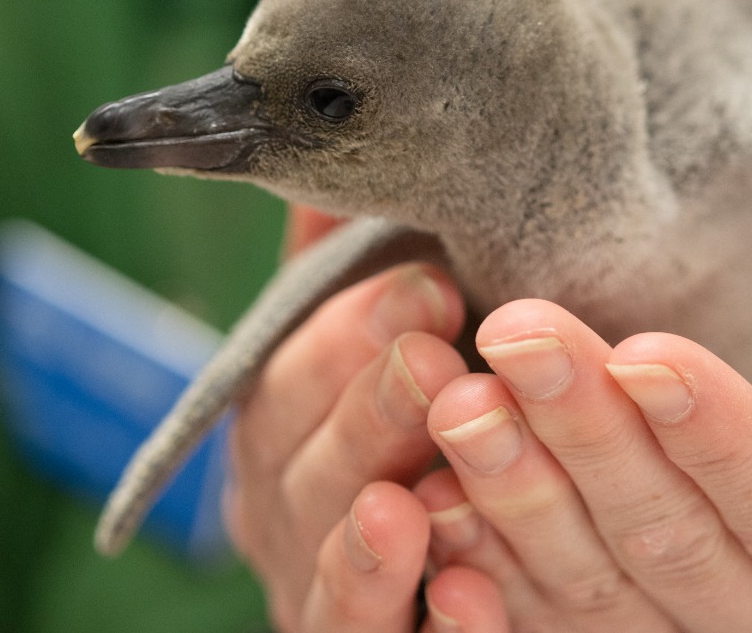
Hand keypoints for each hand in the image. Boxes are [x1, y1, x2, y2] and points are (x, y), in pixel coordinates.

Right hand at [224, 258, 487, 631]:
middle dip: (371, 412)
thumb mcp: (380, 339)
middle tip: (439, 365)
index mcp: (282, 427)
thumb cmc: (411, 418)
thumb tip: (326, 164)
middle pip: (310, 468)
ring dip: (371, 537)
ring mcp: (320, 593)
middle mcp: (288, 512)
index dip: (352, 332)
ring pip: (335, 566)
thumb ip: (349, 267)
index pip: (293, 377)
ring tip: (410, 502)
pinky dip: (432, 626)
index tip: (432, 282)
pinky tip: (469, 598)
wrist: (442, 560)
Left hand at [417, 299, 751, 631]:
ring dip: (519, 497)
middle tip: (516, 336)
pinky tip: (425, 511)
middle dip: (592, 440)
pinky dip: (484, 576)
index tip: (647, 351)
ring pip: (599, 592)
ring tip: (456, 398)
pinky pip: (554, 626)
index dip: (725, 438)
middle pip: (679, 549)